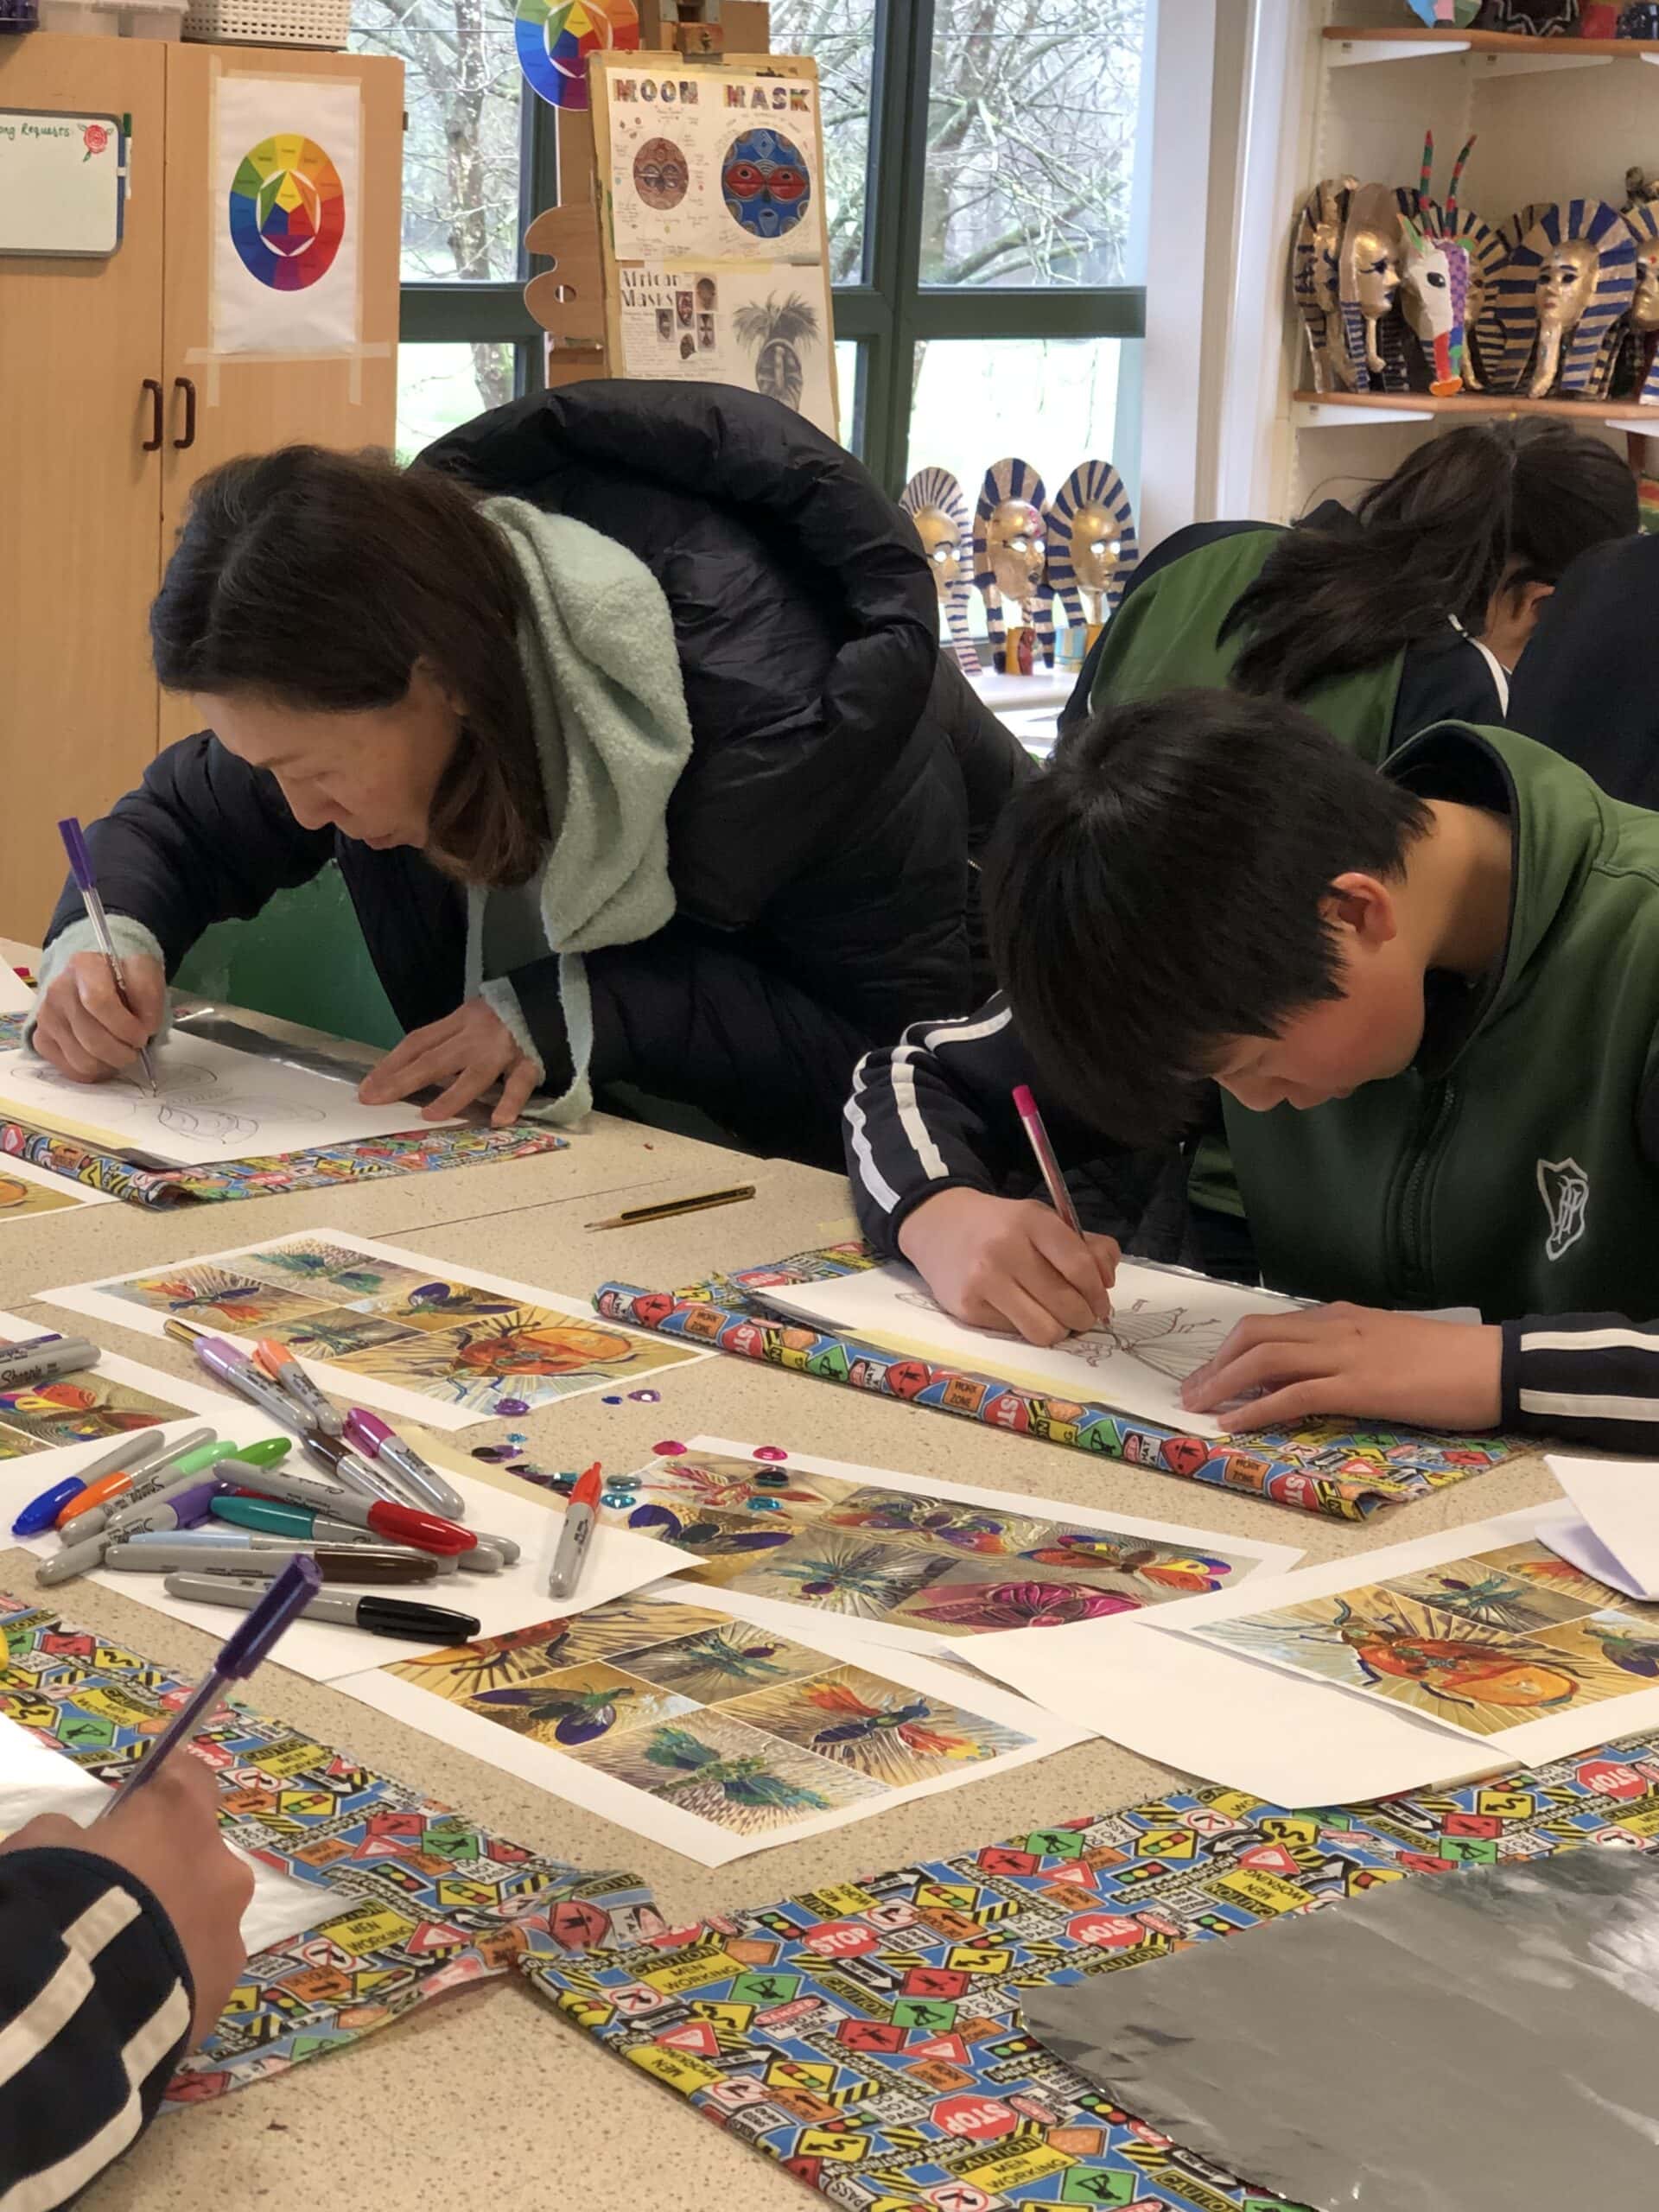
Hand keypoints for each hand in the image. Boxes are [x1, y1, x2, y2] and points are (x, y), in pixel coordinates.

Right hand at [0, 1756, 251, 2042]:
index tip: (136, 1805)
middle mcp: (222, 1868)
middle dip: (166, 1872)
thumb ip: (66, 1833)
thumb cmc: (59, 1905)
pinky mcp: (221, 1993)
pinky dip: (173, 1981)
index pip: (188, 1777)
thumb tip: (77, 1839)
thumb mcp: (39, 1848)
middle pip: (200, 1857)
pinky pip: (199, 1975)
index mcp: (181, 1817)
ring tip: (124, 1961)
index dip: (162, 1789)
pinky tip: (133, 2001)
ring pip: (207, 1920)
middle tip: (119, 1899)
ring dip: (175, 1930)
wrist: (70, 2008)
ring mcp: (229, 1935)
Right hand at [32, 951, 164, 1081]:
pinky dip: (95, 1071)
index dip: (125, 1026)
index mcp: (84, 966)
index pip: (98, 1001)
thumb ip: (149, 994)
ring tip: (121, 1052)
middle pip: (92, 1039)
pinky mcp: (42, 1038)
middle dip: (123, 1052)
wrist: (97, 978)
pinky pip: (72, 1069)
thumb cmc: (123, 978)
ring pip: (83, 1060)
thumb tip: (146, 1027)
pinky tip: (105, 1058)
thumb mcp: (145, 973)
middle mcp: (58, 989)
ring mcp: (47, 1016)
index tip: (143, 1034)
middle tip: (135, 1048)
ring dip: (110, 1064)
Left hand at [359, 998, 539, 1126]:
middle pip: (434, 1058)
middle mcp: (476, 1033)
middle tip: (375, 1099)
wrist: (552, 997)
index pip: (418, 1042)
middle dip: (402, 1080)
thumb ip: (449, 1039)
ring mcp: (503, 1049)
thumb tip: (413, 1070)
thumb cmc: (506, 1014)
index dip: (391, 1064)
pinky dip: (510, 1101)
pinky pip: (519, 1084)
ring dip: (450, 1096)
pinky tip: (498, 1120)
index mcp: (459, 1019)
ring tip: (428, 1116)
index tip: (368, 1086)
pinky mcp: (530, 1061)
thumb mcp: (472, 1017)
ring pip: (473, 1074)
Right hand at [897, 1187, 1118, 1345]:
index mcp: (1031, 1221)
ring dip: (1058, 1330)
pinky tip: (1019, 1311)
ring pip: (1044, 1330)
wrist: (938, 1225)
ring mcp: (984, 1281)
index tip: (1101, 1304)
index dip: (1098, 1293)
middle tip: (1080, 1315)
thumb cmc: (1001, 1226)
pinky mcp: (967, 1309)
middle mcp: (1005, 1250)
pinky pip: (1015, 1334)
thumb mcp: (1042, 1220)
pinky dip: (1026, 1327)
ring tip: (1054, 1318)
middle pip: (1067, 1304)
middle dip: (1083, 1317)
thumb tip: (1107, 1282)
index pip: (1080, 1267)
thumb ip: (1084, 1245)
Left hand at [1180, 1302, 1503, 1432]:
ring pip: (1265, 1359)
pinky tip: (1233, 1423)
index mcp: (1342, 1316)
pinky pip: (1292, 1394)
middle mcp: (1335, 1327)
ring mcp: (1345, 1355)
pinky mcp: (1359, 1386)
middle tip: (1192, 1391)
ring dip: (1224, 1383)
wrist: (1494, 1364)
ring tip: (1199, 1407)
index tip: (1210, 1371)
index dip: (1232, 1348)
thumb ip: (1346, 1352)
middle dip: (1216, 1363)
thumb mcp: (1387, 1344)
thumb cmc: (1451, 1361)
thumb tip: (1309, 1374)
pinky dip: (1255, 1408)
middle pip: (1254, 1335)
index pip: (1270, 1324)